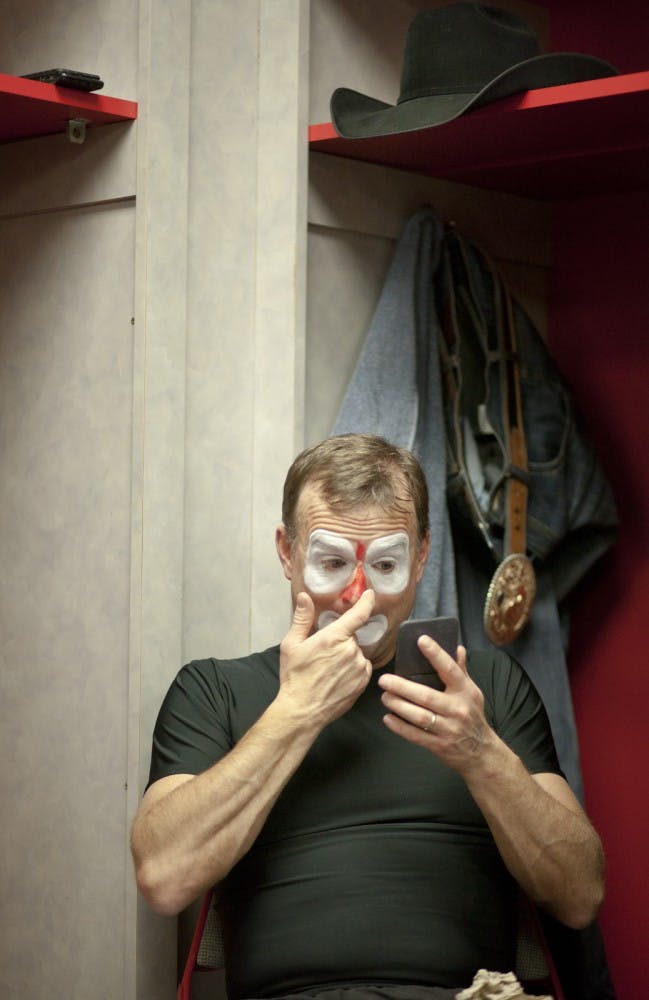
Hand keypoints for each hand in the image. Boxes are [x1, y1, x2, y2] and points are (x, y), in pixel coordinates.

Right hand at [278, 590, 374, 726]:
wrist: (302, 710)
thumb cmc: (294, 677)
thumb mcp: (291, 645)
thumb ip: (302, 619)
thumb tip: (305, 597)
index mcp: (333, 637)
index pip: (358, 614)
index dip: (366, 602)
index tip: (370, 594)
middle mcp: (350, 650)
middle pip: (351, 636)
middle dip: (340, 640)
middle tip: (323, 653)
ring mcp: (359, 667)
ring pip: (357, 652)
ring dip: (347, 655)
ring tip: (328, 669)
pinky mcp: (363, 682)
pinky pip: (362, 667)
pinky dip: (353, 668)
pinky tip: (337, 677)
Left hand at [378, 637, 495, 775]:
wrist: (481, 753)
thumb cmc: (473, 716)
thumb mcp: (473, 692)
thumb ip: (462, 671)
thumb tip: (457, 647)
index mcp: (465, 692)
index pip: (450, 669)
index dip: (436, 654)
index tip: (421, 640)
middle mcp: (457, 709)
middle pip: (426, 696)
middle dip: (402, 687)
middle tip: (384, 679)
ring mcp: (448, 729)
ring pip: (418, 716)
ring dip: (398, 706)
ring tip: (385, 696)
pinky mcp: (439, 745)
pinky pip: (416, 735)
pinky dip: (399, 727)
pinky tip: (387, 718)